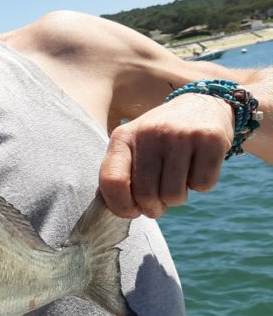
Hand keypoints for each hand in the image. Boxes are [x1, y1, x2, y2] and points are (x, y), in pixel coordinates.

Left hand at [99, 93, 232, 218]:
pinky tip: (195, 166)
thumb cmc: (159, 139)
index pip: (112, 180)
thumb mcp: (132, 147)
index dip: (120, 205)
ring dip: (176, 198)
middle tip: (158, 201)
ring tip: (177, 180)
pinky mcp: (210, 139)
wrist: (202, 105)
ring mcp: (180, 134)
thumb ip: (117, 174)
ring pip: (174, 195)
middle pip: (146, 194)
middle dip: (152, 208)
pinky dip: (200, 185)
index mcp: (123, 137)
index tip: (132, 210)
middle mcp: (149, 132)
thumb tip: (105, 207)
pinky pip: (202, 185)